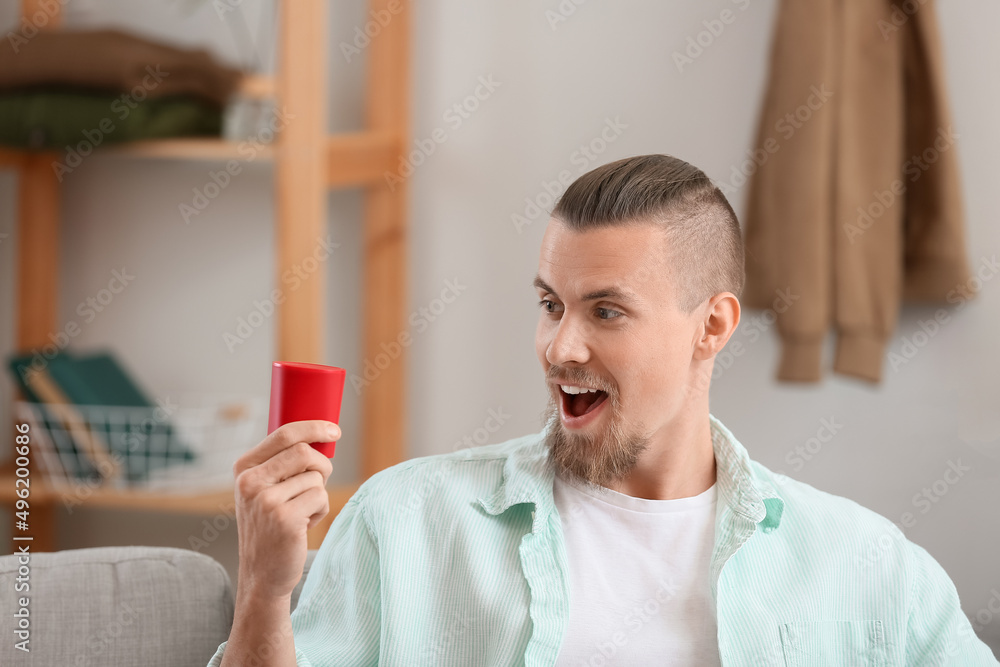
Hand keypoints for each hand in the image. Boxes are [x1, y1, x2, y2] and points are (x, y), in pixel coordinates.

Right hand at [232, 420, 338, 600]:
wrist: (262, 573)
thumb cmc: (271, 526)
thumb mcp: (265, 489)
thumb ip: (282, 463)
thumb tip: (322, 435)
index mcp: (244, 468)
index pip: (284, 434)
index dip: (313, 428)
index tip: (333, 431)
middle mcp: (250, 482)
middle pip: (304, 453)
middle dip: (322, 466)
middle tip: (319, 483)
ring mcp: (266, 501)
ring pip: (315, 478)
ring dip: (318, 494)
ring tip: (301, 513)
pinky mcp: (285, 519)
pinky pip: (321, 497)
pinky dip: (320, 510)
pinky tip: (303, 525)